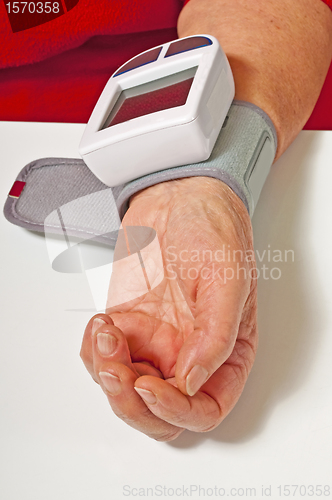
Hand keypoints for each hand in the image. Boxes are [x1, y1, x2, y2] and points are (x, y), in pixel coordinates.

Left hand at [80, 177, 257, 440]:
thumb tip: (193, 384)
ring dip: (106, 371)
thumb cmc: (213, 229)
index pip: (205, 409)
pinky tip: (99, 322)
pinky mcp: (128, 324)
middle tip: (115, 367)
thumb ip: (216, 336)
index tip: (148, 386)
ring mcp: (156, 341)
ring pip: (125, 388)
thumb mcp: (227, 279)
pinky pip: (103, 357)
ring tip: (105, 329)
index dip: (175, 411)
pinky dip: (93, 350)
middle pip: (159, 410)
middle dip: (130, 400)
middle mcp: (190, 353)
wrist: (179, 197)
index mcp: (226, 351)